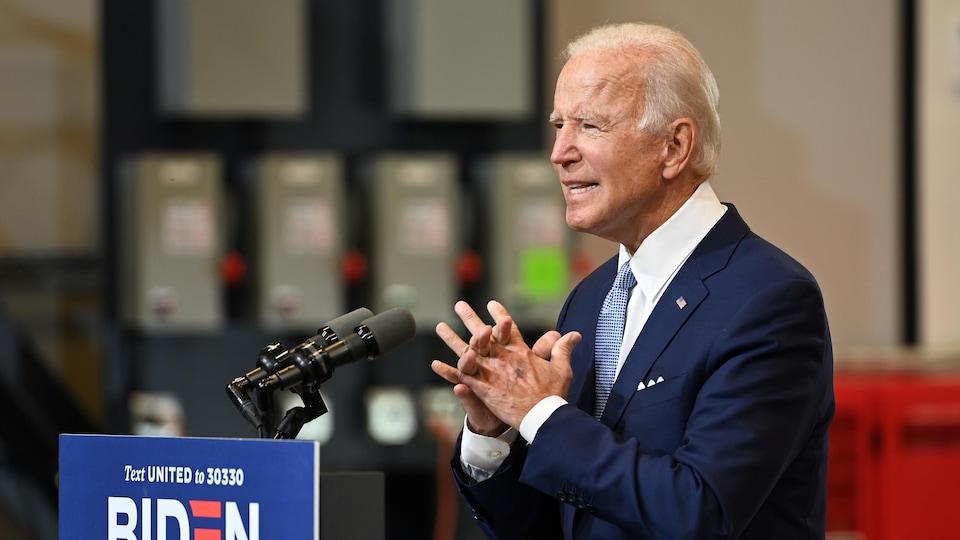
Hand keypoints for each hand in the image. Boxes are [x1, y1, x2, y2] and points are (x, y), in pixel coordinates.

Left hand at [432, 300, 581, 430]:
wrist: (541, 415)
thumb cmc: (553, 394)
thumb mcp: (561, 368)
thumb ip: (562, 349)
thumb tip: (574, 334)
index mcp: (520, 352)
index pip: (508, 329)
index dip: (500, 316)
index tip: (492, 304)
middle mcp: (502, 358)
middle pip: (483, 334)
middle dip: (470, 318)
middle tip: (460, 305)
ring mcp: (491, 371)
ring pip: (467, 351)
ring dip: (452, 339)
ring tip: (440, 327)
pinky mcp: (482, 387)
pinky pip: (462, 377)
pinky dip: (448, 371)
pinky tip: (435, 364)